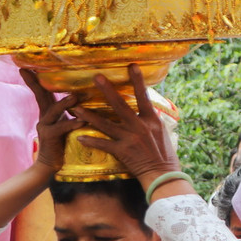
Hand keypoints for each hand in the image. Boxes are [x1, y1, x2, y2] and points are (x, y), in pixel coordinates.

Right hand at [20, 69, 84, 171]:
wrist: (51, 165)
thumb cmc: (63, 143)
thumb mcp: (66, 123)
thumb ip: (72, 111)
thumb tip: (85, 96)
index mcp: (49, 111)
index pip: (43, 91)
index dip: (36, 78)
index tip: (27, 65)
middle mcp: (44, 116)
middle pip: (39, 95)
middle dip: (35, 82)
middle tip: (32, 69)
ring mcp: (45, 126)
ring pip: (53, 111)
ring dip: (64, 103)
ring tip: (75, 97)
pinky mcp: (50, 138)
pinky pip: (61, 128)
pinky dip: (72, 124)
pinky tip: (82, 121)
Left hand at [73, 64, 180, 187]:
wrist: (162, 175)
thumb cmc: (164, 155)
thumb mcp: (163, 133)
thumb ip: (153, 120)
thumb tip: (149, 108)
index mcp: (151, 120)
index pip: (144, 97)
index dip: (137, 81)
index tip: (131, 66)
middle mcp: (139, 127)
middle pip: (120, 105)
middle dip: (107, 90)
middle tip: (96, 77)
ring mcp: (129, 139)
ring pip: (105, 124)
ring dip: (89, 116)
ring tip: (76, 108)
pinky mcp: (122, 151)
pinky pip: (103, 144)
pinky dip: (91, 141)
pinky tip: (79, 136)